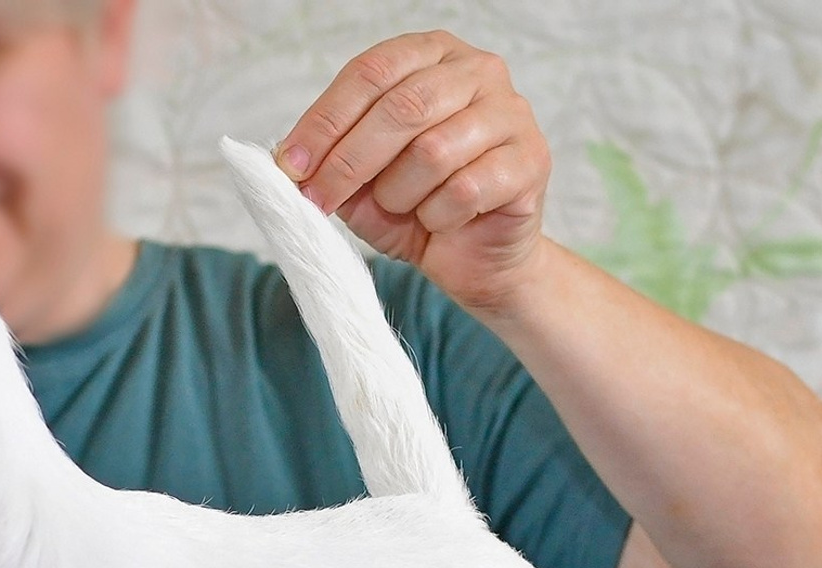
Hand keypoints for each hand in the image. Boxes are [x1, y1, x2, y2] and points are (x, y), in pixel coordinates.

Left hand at [276, 30, 551, 314]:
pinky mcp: (531, 160)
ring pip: (433, 151)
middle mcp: (477, 70)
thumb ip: (332, 164)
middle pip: (402, 107)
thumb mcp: (362, 185)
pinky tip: (440, 221)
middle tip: (319, 199)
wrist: (477, 258)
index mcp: (430, 56)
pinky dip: (437, 216)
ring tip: (402, 209)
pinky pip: (465, 189)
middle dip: (349, 160)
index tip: (291, 165)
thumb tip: (291, 162)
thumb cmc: (418, 208)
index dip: (324, 121)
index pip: (370, 73)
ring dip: (399, 194)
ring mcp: (511, 113)